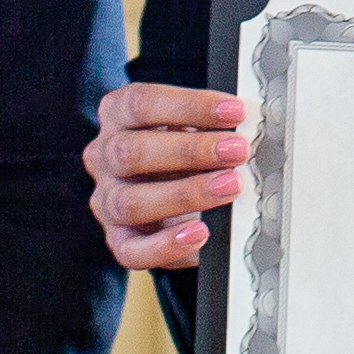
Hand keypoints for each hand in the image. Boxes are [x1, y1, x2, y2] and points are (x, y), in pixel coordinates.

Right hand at [88, 83, 247, 271]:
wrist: (172, 197)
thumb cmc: (182, 155)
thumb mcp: (191, 129)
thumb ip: (209, 125)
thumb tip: (249, 127)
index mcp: (117, 116)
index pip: (141, 103)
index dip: (189, 106)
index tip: (234, 111)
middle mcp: (104, 157)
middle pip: (131, 151)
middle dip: (191, 150)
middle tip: (237, 150)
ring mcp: (107, 201)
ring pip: (130, 202)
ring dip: (185, 194)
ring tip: (229, 187)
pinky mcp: (119, 240)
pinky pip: (132, 250)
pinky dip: (167, 245)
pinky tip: (200, 233)